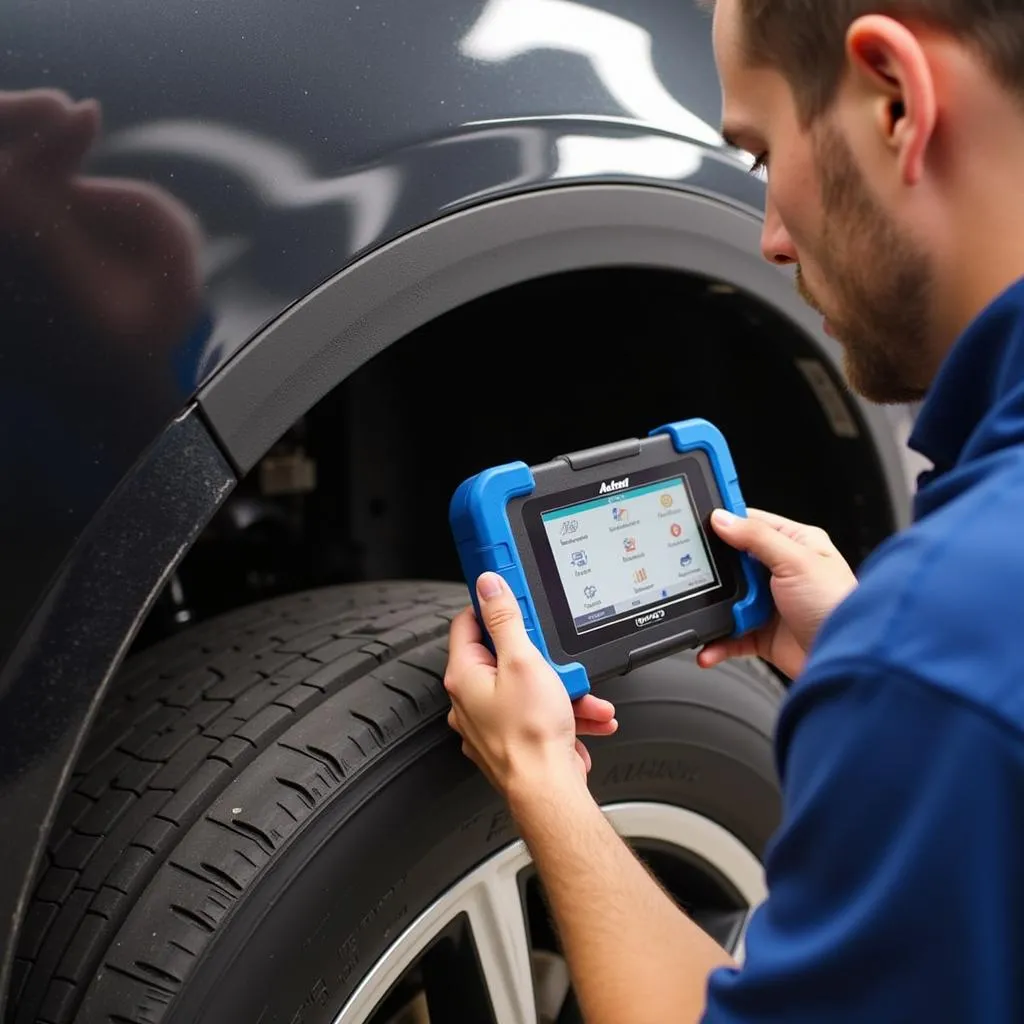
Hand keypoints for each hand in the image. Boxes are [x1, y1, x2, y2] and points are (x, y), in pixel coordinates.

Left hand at [444, 572, 617, 797]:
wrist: (548, 792)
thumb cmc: (531, 735)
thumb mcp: (524, 661)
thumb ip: (506, 619)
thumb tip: (488, 586)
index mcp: (464, 676)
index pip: (469, 624)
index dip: (492, 608)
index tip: (513, 599)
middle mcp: (470, 701)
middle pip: (506, 658)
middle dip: (545, 658)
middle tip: (560, 659)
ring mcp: (490, 724)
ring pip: (529, 690)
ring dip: (563, 690)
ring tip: (585, 698)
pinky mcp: (512, 743)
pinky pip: (538, 717)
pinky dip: (563, 715)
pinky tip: (587, 720)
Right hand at [697, 508, 856, 678]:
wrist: (845, 661)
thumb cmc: (837, 606)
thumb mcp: (797, 561)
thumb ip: (757, 538)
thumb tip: (723, 519)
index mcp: (794, 544)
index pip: (751, 522)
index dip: (726, 518)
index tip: (698, 513)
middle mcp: (781, 572)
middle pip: (732, 562)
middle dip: (714, 571)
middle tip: (699, 573)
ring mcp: (770, 603)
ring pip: (728, 600)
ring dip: (714, 609)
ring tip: (707, 612)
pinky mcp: (762, 634)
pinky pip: (730, 634)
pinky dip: (717, 641)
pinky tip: (710, 646)